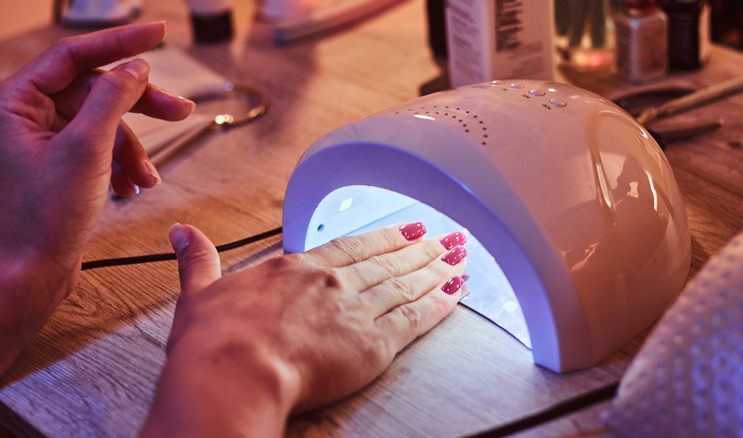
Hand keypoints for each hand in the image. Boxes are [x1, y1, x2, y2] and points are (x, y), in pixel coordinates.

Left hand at [0, 22, 194, 374]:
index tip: (159, 33)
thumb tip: (135, 67)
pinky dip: (123, 165)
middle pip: (96, 90)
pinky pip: (101, 148)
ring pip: (104, 123)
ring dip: (133, 148)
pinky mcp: (61, 165)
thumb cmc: (42, 218)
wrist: (31, 273)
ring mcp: (44, 142)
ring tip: (146, 177)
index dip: (120, 43)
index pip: (74, 56)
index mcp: (16, 103)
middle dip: (139, 106)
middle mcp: (27, 118)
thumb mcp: (86, 148)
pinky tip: (130, 187)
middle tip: (179, 110)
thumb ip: (112, 98)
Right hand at [141, 223, 468, 436]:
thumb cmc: (211, 342)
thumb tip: (182, 233)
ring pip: (405, 284)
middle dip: (420, 249)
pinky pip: (415, 318)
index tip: (405, 230)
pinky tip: (457, 292)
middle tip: (448, 237)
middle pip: (386, 261)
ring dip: (436, 269)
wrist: (231, 372)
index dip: (382, 238)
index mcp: (294, 268)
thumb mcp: (198, 294)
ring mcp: (355, 310)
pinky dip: (439, 303)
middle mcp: (331, 282)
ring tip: (460, 257)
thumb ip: (198, 261)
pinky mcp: (374, 344)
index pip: (349, 247)